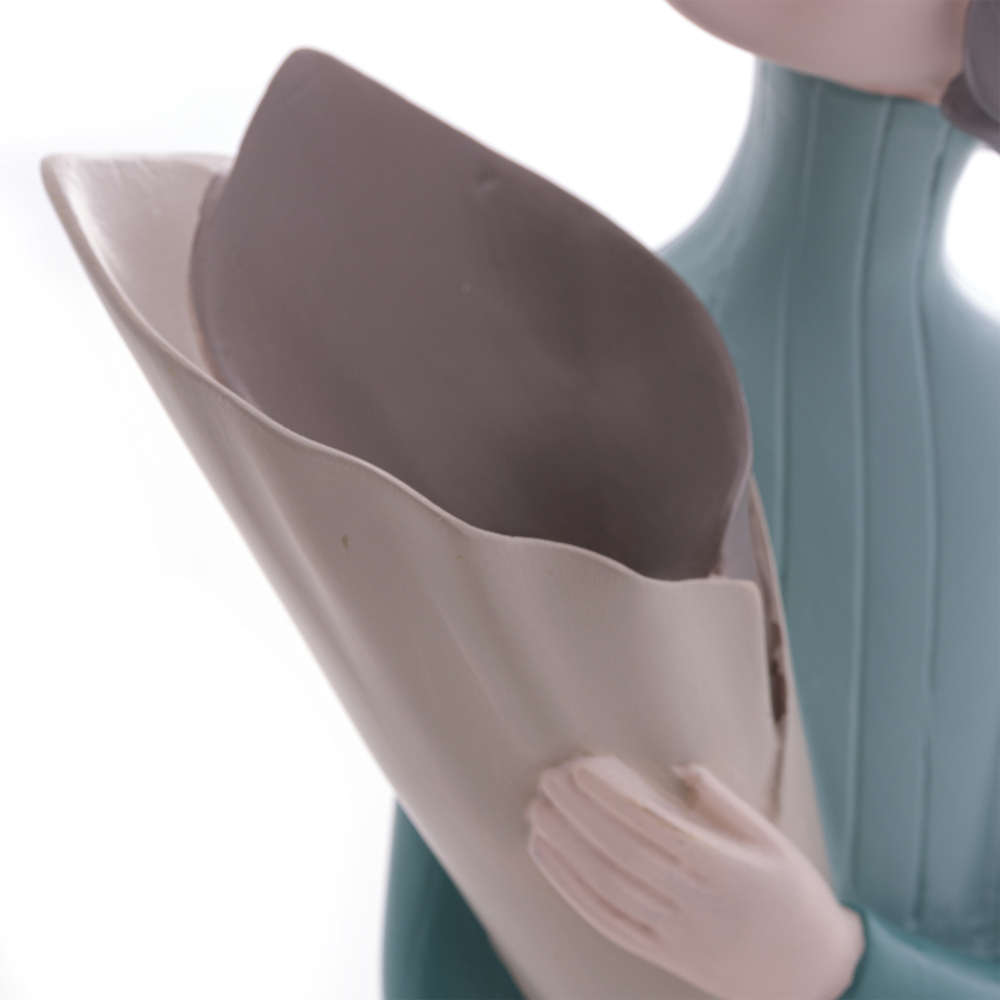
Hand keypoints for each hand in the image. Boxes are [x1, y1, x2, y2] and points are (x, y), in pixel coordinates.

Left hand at [528, 756, 863, 999]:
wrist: (814, 977)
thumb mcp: (770, 841)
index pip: (649, 824)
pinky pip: (605, 919)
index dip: (608, 795)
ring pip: (605, 886)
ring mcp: (673, 933)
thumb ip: (722, 802)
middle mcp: (692, 902)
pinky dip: (570, 887)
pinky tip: (547, 857)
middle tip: (549, 777)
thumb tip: (679, 768)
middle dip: (576, 812)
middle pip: (618, 852)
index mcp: (720, 867)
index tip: (580, 766)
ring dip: (564, 846)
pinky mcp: (661, 953)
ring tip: (537, 811)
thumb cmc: (794, 897)